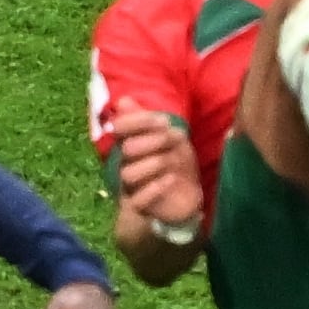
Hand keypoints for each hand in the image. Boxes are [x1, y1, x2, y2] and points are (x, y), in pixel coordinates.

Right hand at [111, 112, 205, 234]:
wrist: (188, 194)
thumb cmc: (176, 163)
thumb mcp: (168, 138)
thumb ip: (148, 121)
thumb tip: (122, 101)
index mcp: (130, 145)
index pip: (120, 129)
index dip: (139, 122)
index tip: (164, 122)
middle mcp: (126, 165)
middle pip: (126, 150)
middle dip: (152, 141)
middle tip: (171, 140)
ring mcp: (131, 187)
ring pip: (128, 174)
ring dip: (153, 164)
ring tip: (171, 162)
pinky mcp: (141, 207)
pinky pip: (137, 201)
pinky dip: (154, 188)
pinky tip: (170, 179)